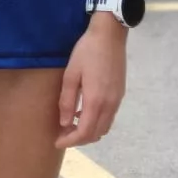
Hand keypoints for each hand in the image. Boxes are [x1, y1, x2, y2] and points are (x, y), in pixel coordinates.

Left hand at [56, 15, 126, 149]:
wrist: (110, 35)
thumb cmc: (86, 52)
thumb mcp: (70, 74)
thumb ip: (67, 101)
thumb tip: (64, 123)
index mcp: (96, 101)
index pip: (84, 132)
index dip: (70, 141)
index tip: (57, 142)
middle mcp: (110, 105)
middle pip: (96, 134)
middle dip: (78, 139)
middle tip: (62, 135)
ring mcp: (117, 100)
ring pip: (104, 127)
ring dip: (88, 132)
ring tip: (71, 126)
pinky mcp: (120, 94)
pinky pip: (109, 117)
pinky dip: (96, 122)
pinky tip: (83, 113)